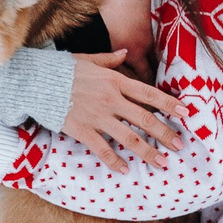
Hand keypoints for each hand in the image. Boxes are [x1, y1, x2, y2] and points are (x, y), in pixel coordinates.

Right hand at [63, 50, 186, 171]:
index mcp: (114, 81)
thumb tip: (125, 52)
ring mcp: (98, 117)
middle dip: (165, 133)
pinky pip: (103, 149)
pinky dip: (115, 161)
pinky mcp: (83, 131)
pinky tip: (125, 170)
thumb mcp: (88, 59)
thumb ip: (110, 59)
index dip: (168, 104)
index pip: (148, 93)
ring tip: (162, 162)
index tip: (185, 113)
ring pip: (129, 138)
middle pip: (144, 118)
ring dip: (147, 151)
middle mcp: (111, 100)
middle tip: (180, 145)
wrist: (38, 82)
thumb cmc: (63, 69)